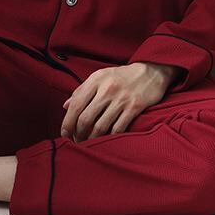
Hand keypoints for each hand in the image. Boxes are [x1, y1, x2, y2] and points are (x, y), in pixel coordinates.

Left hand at [59, 62, 179, 141]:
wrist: (150, 71)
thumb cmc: (121, 76)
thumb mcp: (100, 77)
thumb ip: (82, 90)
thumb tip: (66, 106)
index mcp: (96, 79)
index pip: (76, 104)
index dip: (67, 121)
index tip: (64, 133)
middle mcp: (107, 89)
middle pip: (85, 118)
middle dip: (78, 134)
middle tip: (77, 141)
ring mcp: (121, 99)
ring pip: (100, 127)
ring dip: (91, 139)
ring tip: (89, 143)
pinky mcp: (134, 107)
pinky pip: (117, 129)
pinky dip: (109, 138)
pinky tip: (106, 140)